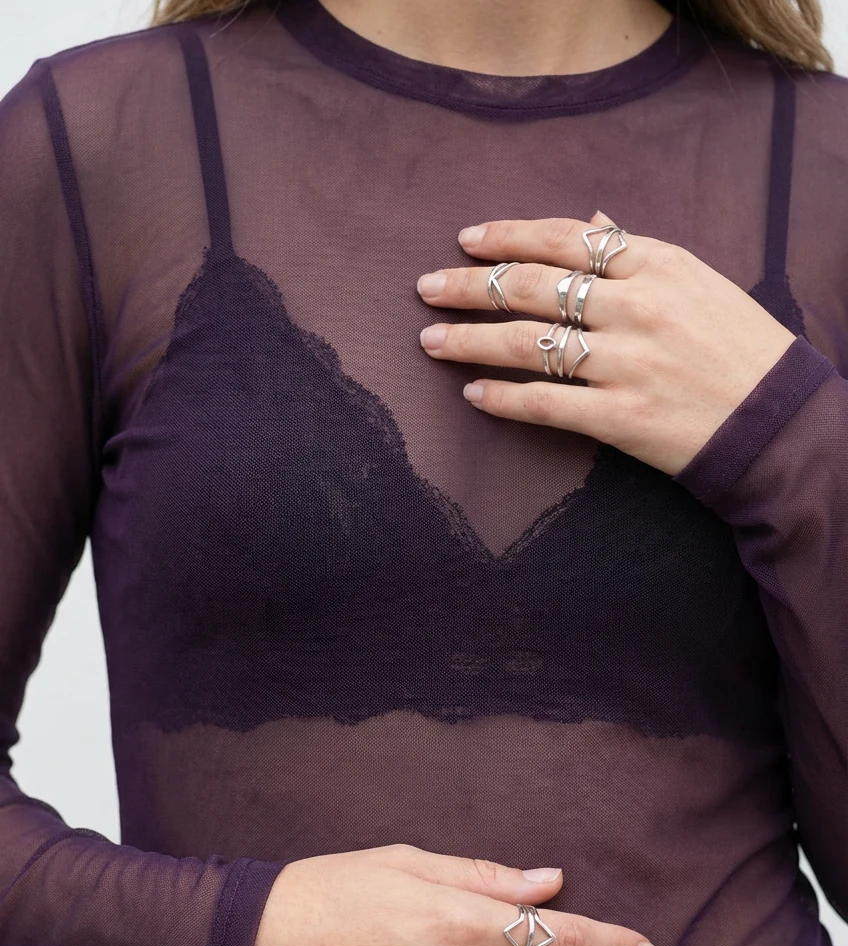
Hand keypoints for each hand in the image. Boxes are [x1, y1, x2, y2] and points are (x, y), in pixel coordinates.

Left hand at [416, 209, 796, 475]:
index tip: (466, 240)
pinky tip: (474, 394)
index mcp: (655, 264)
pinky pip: (546, 404)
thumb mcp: (697, 281)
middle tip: (427, 289)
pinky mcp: (622, 418)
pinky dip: (504, 398)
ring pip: (529, 345)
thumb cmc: (738, 347)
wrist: (778, 422)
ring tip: (431, 341)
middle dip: (471, 286)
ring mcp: (627, 364)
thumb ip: (636, 252)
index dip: (508, 237)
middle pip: (533, 287)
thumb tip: (590, 222)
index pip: (564, 239)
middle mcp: (636, 307)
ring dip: (471, 341)